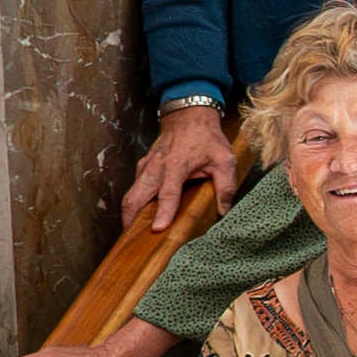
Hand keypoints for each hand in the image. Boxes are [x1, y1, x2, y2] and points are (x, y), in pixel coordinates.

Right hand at [125, 106, 238, 231]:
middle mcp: (156, 167)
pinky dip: (134, 203)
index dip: (163, 212)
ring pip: (131, 194)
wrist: (189, 115)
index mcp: (176, 165)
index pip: (167, 193)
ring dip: (130, 213)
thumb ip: (226, 186)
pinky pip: (134, 188)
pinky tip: (141, 216)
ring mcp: (146, 166)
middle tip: (133, 240)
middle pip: (136, 196)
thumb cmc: (206, 137)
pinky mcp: (143, 167)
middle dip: (131, 218)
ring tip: (134, 234)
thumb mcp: (224, 159)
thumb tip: (225, 210)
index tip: (158, 228)